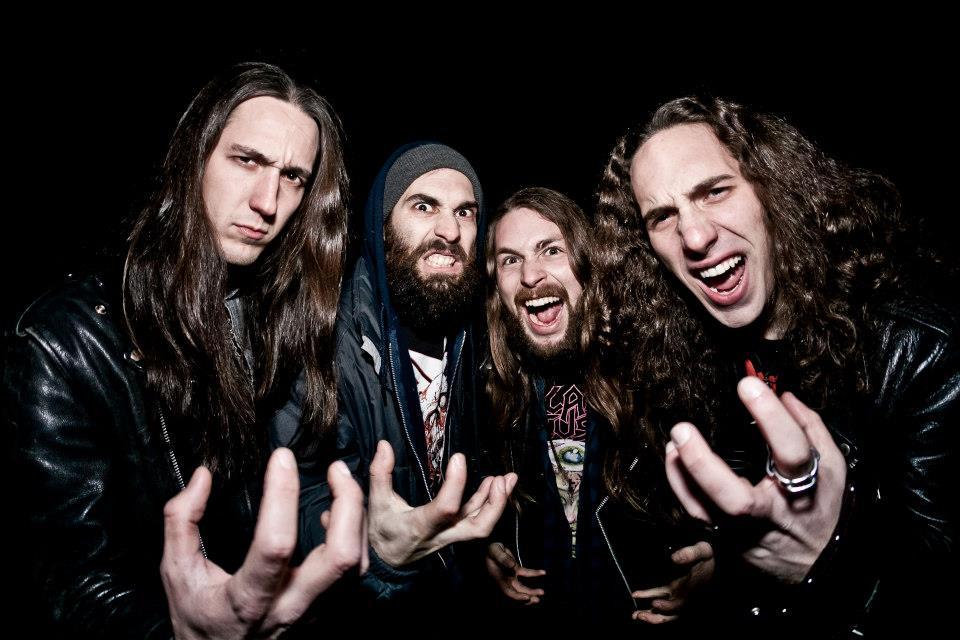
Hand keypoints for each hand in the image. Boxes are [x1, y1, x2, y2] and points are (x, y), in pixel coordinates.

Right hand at [161, 448, 366, 638]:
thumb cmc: (199, 620)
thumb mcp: (177, 575)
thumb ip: (181, 523)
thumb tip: (202, 477)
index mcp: (248, 599)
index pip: (276, 545)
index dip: (282, 496)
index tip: (281, 458)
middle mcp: (290, 608)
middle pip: (341, 558)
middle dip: (348, 504)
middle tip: (336, 468)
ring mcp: (315, 612)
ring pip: (358, 564)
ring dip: (357, 517)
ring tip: (341, 482)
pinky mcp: (327, 611)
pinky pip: (357, 573)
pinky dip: (356, 537)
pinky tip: (337, 517)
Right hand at [368, 440, 517, 566]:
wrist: (386, 563)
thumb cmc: (381, 534)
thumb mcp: (377, 504)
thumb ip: (380, 474)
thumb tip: (384, 445)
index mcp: (420, 526)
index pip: (445, 509)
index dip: (456, 484)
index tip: (458, 458)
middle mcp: (441, 534)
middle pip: (477, 528)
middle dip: (494, 504)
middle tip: (501, 480)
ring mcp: (452, 536)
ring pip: (482, 526)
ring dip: (499, 503)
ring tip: (508, 478)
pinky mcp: (455, 534)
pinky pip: (477, 521)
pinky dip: (489, 503)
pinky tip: (496, 484)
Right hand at [485, 542, 545, 604]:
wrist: (490, 544)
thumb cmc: (491, 548)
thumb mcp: (495, 551)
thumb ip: (503, 558)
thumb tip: (512, 567)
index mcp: (499, 578)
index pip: (508, 592)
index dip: (517, 597)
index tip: (526, 597)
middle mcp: (505, 579)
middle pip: (516, 593)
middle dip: (527, 598)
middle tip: (537, 599)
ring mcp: (510, 575)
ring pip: (521, 587)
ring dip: (531, 591)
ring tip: (541, 592)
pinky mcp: (515, 569)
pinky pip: (526, 573)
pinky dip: (534, 573)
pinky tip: (543, 572)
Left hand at [631, 541, 714, 622]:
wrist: (715, 561)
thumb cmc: (708, 557)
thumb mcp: (702, 551)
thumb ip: (690, 553)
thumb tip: (675, 557)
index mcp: (690, 590)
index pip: (678, 604)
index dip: (667, 606)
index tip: (654, 603)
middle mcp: (684, 596)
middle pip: (669, 613)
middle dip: (654, 617)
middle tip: (639, 616)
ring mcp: (678, 594)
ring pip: (664, 610)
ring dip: (650, 614)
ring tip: (635, 615)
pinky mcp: (673, 588)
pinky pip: (659, 595)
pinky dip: (648, 596)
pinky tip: (636, 595)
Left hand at [664, 376, 845, 582]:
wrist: (820, 565)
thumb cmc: (823, 507)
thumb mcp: (832, 468)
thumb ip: (810, 428)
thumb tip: (784, 394)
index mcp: (804, 489)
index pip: (791, 451)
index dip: (771, 417)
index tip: (747, 385)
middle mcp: (772, 514)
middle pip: (735, 500)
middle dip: (703, 464)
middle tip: (682, 429)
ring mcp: (745, 531)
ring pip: (706, 511)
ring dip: (683, 474)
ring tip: (673, 441)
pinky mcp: (727, 540)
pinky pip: (697, 514)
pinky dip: (680, 485)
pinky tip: (673, 456)